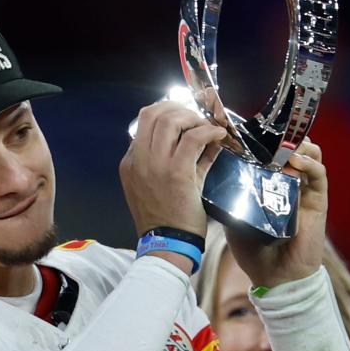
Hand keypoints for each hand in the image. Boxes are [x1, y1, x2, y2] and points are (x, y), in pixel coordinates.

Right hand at [120, 100, 226, 237]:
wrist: (167, 243)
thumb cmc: (165, 218)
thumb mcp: (162, 185)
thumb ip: (179, 160)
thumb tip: (205, 140)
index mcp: (130, 162)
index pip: (143, 122)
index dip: (166, 113)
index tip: (185, 116)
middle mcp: (138, 159)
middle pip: (153, 113)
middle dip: (178, 108)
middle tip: (196, 116)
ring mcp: (155, 165)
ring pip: (171, 120)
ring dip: (193, 117)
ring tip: (206, 125)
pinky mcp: (176, 172)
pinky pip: (193, 139)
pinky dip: (208, 131)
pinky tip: (219, 134)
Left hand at [224, 137, 328, 286]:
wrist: (274, 278)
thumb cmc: (254, 251)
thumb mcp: (233, 217)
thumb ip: (227, 196)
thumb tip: (209, 173)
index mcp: (269, 184)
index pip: (270, 153)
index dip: (261, 138)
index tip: (244, 128)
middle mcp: (289, 183)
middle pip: (291, 148)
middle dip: (279, 136)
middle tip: (264, 130)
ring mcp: (305, 190)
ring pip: (309, 155)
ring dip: (297, 145)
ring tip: (282, 144)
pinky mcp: (318, 201)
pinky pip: (319, 175)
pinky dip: (309, 164)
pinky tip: (295, 161)